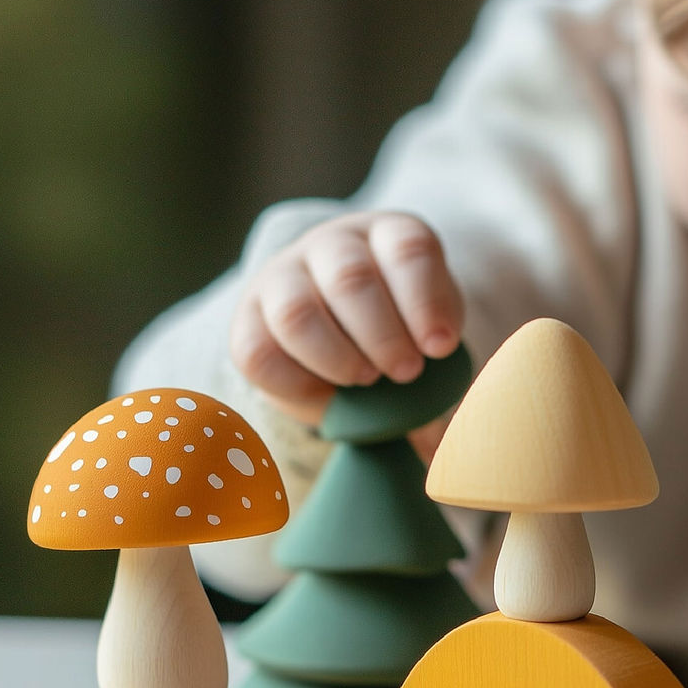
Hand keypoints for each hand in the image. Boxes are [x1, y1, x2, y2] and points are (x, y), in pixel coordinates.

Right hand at [229, 211, 463, 426]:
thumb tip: (440, 451)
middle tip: (405, 373)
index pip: (407, 250)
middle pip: (350, 278)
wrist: (338, 328)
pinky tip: (328, 398)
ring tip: (365, 381)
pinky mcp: (247, 320)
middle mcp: (332, 245)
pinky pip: (258, 354)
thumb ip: (439, 377)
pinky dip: (296, 386)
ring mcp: (282, 277)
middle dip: (382, 335)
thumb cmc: (399, 333)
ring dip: (336, 358)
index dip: (425, 300)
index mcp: (388, 236)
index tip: (440, 347)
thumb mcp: (426, 337)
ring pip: (296, 312)